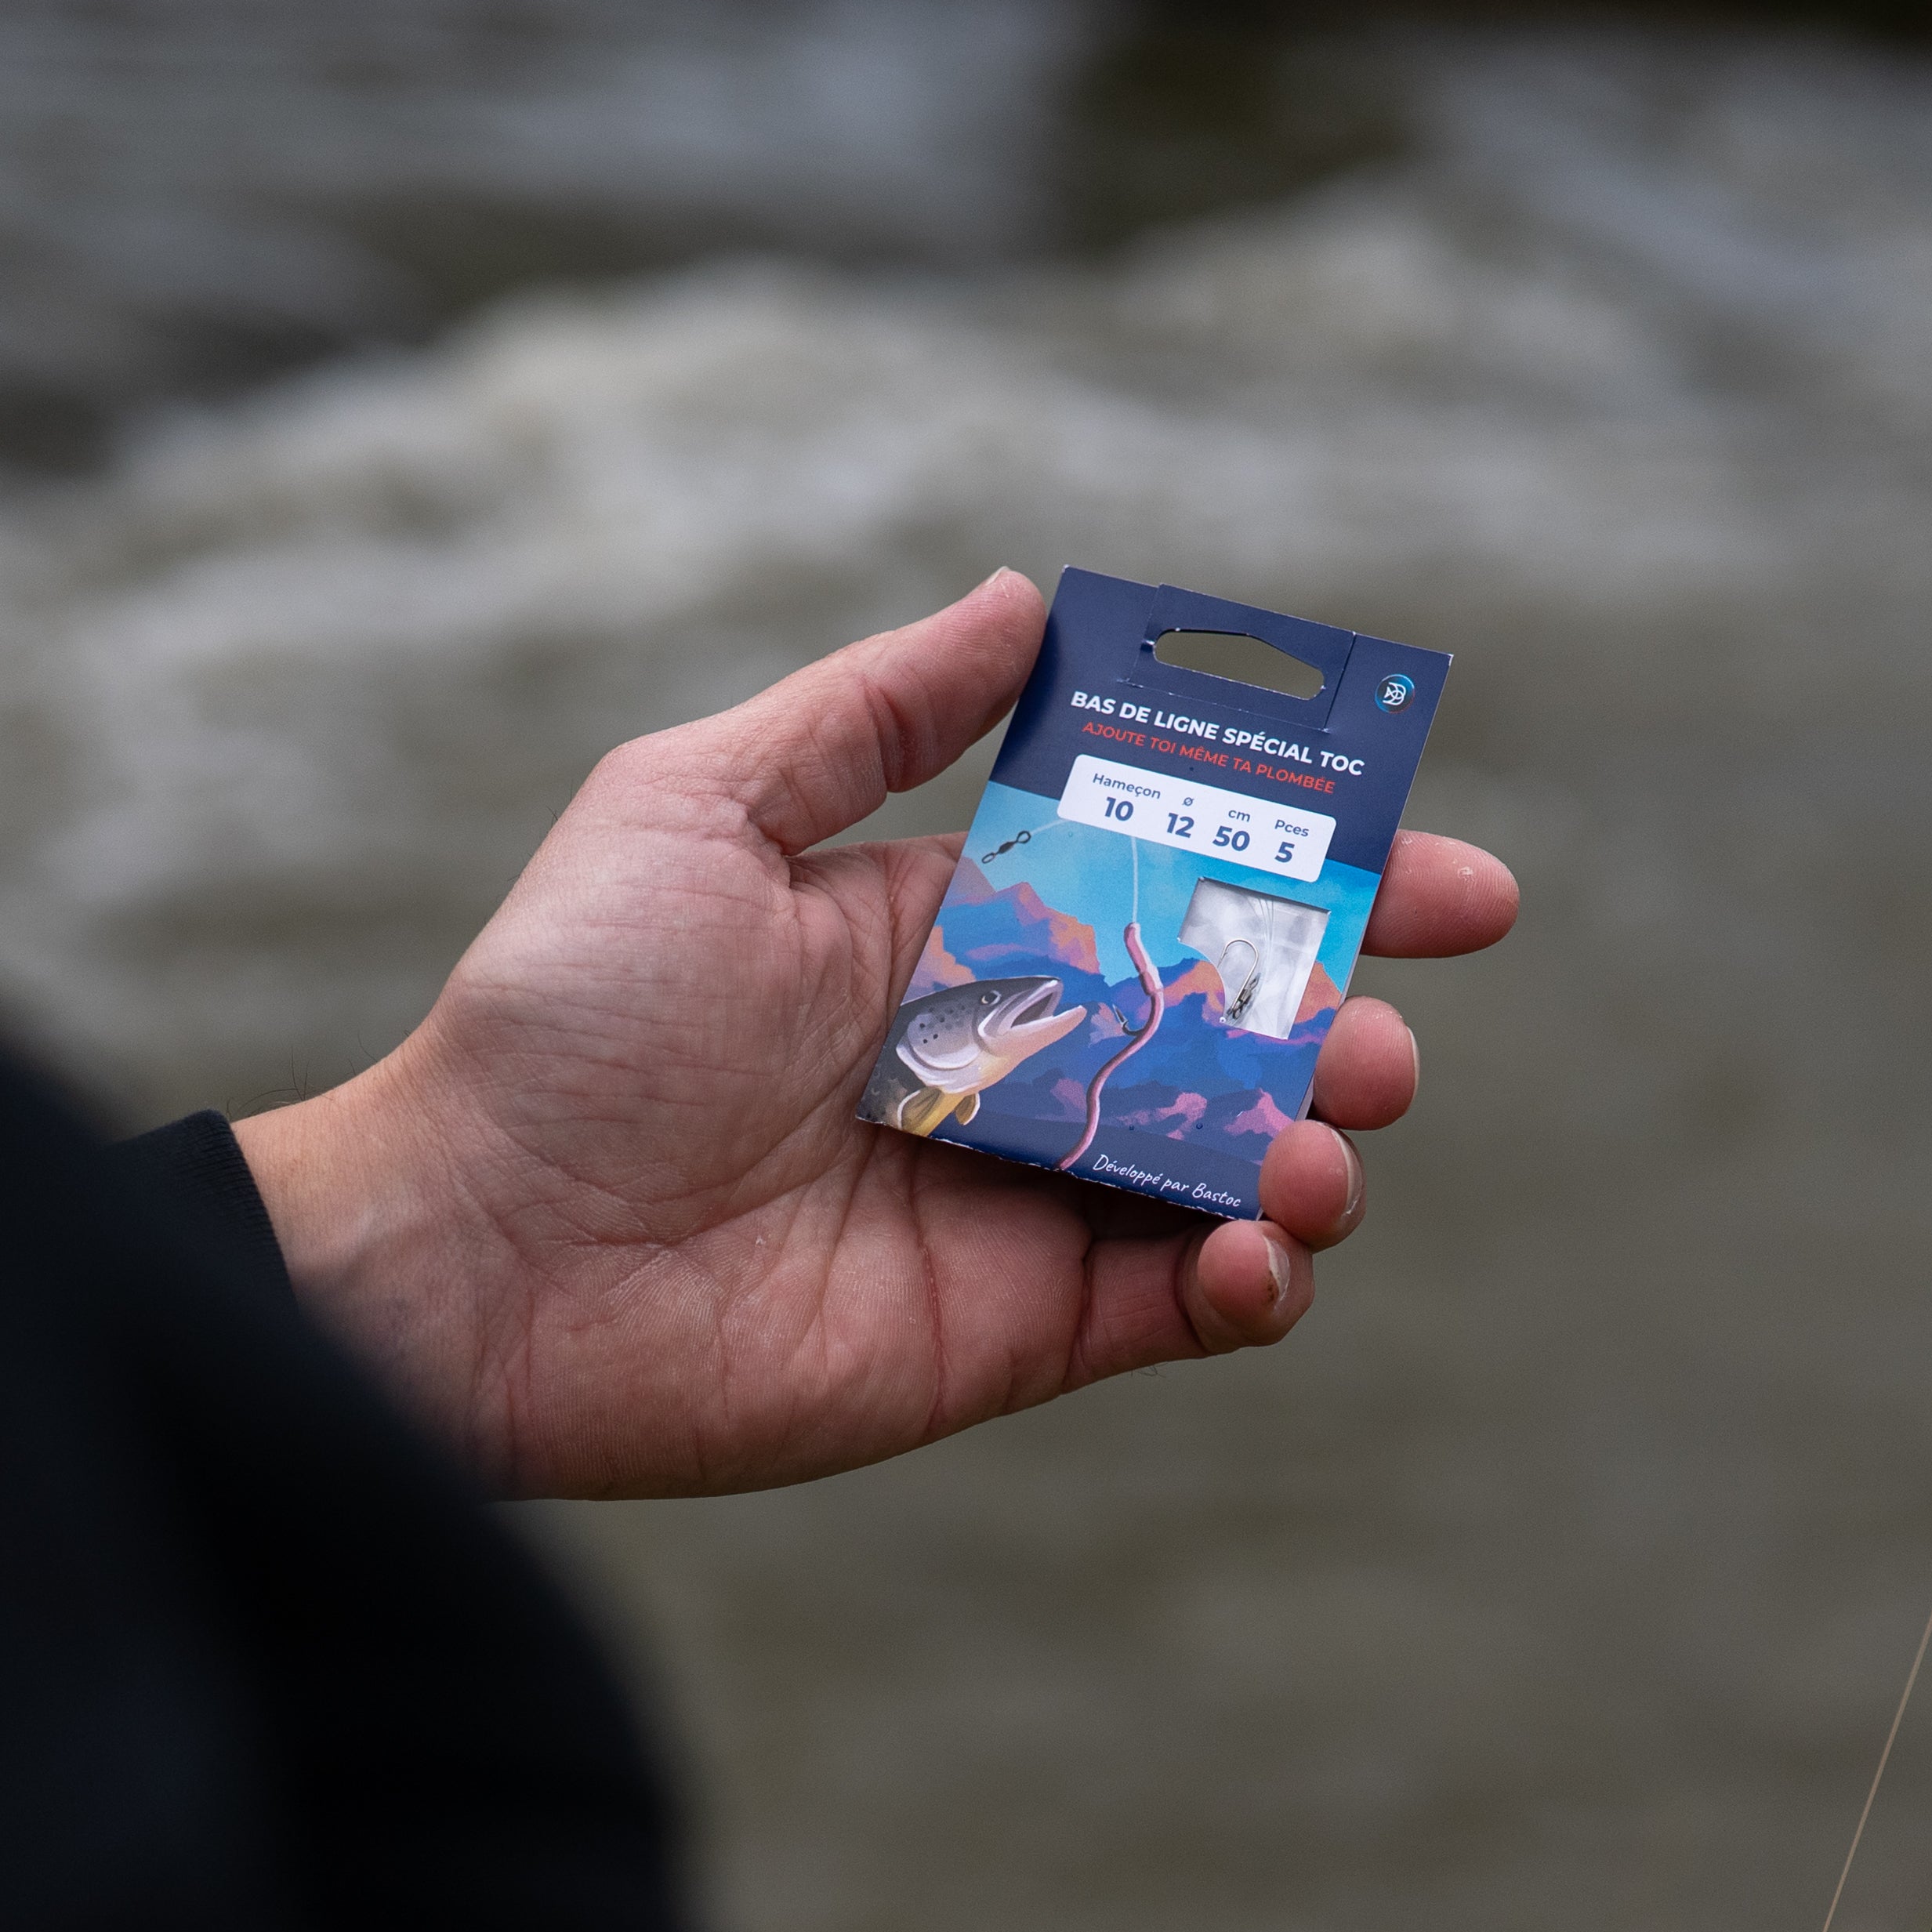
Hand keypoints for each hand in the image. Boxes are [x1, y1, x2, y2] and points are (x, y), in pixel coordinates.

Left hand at [236, 570, 1516, 1497]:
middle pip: (1234, 1037)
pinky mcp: (1007, 1334)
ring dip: (1310, 1155)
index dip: (1326, 885)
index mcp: (958, 929)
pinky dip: (1245, 1287)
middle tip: (1371, 1036)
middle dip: (1337, 1026)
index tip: (1453, 883)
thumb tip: (1023, 597)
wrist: (478, 1248)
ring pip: (1230, 1177)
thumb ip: (877, 713)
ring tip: (1317, 1140)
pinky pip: (1170, 1312)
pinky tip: (1248, 1248)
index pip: (1180, 892)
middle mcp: (1010, 1062)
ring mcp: (1016, 1203)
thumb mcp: (702, 804)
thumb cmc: (565, 1012)